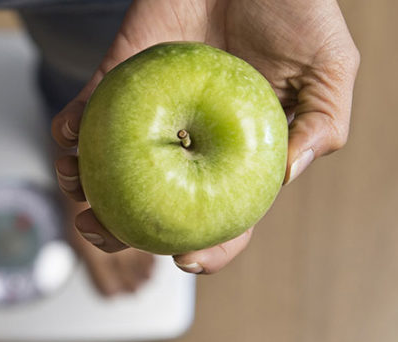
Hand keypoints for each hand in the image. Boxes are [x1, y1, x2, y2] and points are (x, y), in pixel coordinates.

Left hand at [51, 0, 358, 272]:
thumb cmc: (294, 4)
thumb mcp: (330, 65)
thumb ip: (321, 123)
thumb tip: (284, 179)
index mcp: (241, 148)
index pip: (225, 212)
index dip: (209, 246)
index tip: (185, 260)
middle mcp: (193, 136)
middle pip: (154, 199)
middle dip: (119, 227)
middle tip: (99, 230)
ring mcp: (156, 108)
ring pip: (113, 164)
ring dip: (83, 183)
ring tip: (74, 189)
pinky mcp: (123, 75)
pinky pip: (89, 108)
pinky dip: (70, 126)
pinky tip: (66, 136)